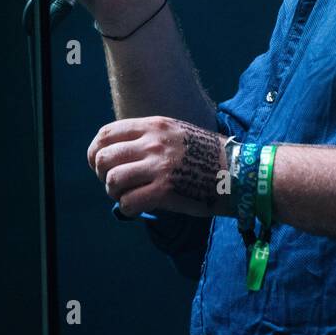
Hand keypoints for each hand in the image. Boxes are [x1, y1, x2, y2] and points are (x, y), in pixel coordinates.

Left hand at [87, 116, 230, 217]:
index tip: (99, 165)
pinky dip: (127, 208)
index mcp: (155, 125)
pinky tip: (137, 208)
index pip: (107, 133)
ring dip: (114, 192)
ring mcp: (159, 166)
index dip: (96, 152)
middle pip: (104, 157)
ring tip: (127, 196)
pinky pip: (128, 202)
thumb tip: (120, 154)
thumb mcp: (178, 133)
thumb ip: (150, 138)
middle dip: (102, 174)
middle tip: (115, 184)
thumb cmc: (208, 157)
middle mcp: (154, 142)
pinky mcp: (165, 190)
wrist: (239, 172)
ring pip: (112, 180)